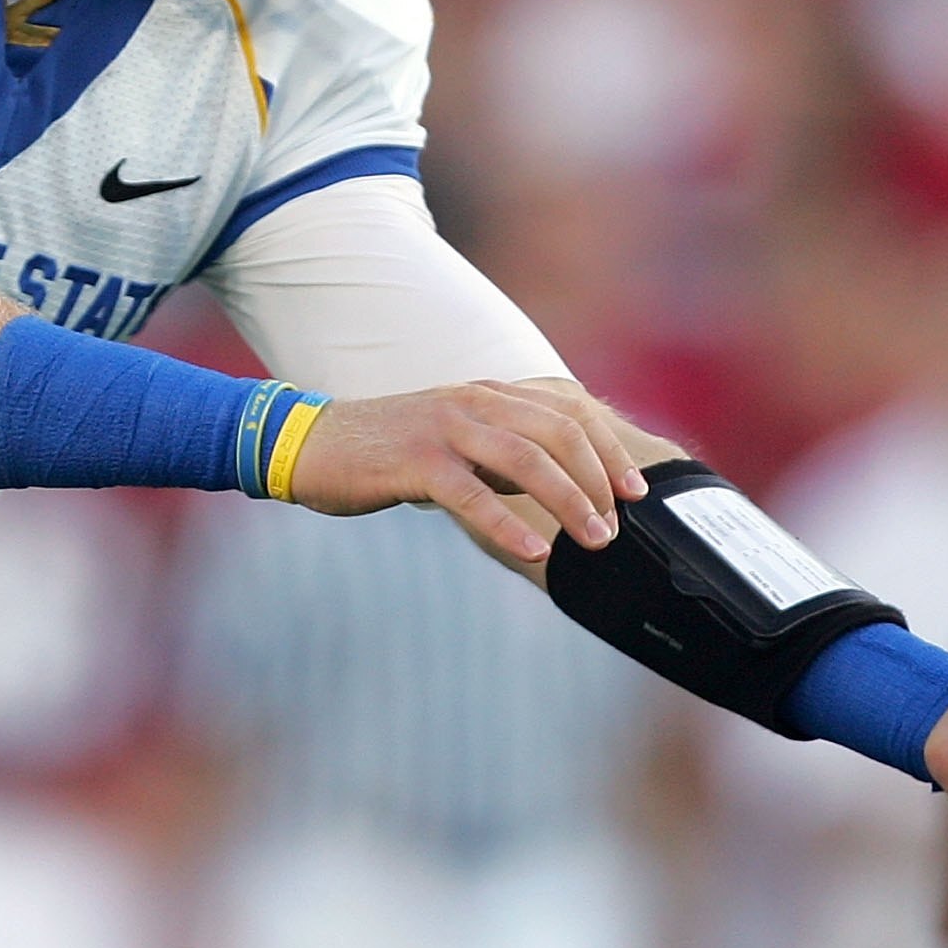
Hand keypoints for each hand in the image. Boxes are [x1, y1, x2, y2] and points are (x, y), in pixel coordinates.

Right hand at [289, 379, 645, 563]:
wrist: (311, 445)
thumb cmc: (387, 452)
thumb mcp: (457, 443)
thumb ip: (503, 456)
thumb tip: (558, 487)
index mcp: (488, 394)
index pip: (567, 412)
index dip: (608, 451)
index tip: (637, 491)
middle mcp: (474, 401)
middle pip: (558, 433)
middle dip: (598, 479)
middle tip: (617, 524)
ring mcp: (445, 429)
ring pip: (527, 459)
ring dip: (569, 502)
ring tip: (595, 541)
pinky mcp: (415, 462)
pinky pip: (472, 495)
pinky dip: (509, 526)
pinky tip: (535, 553)